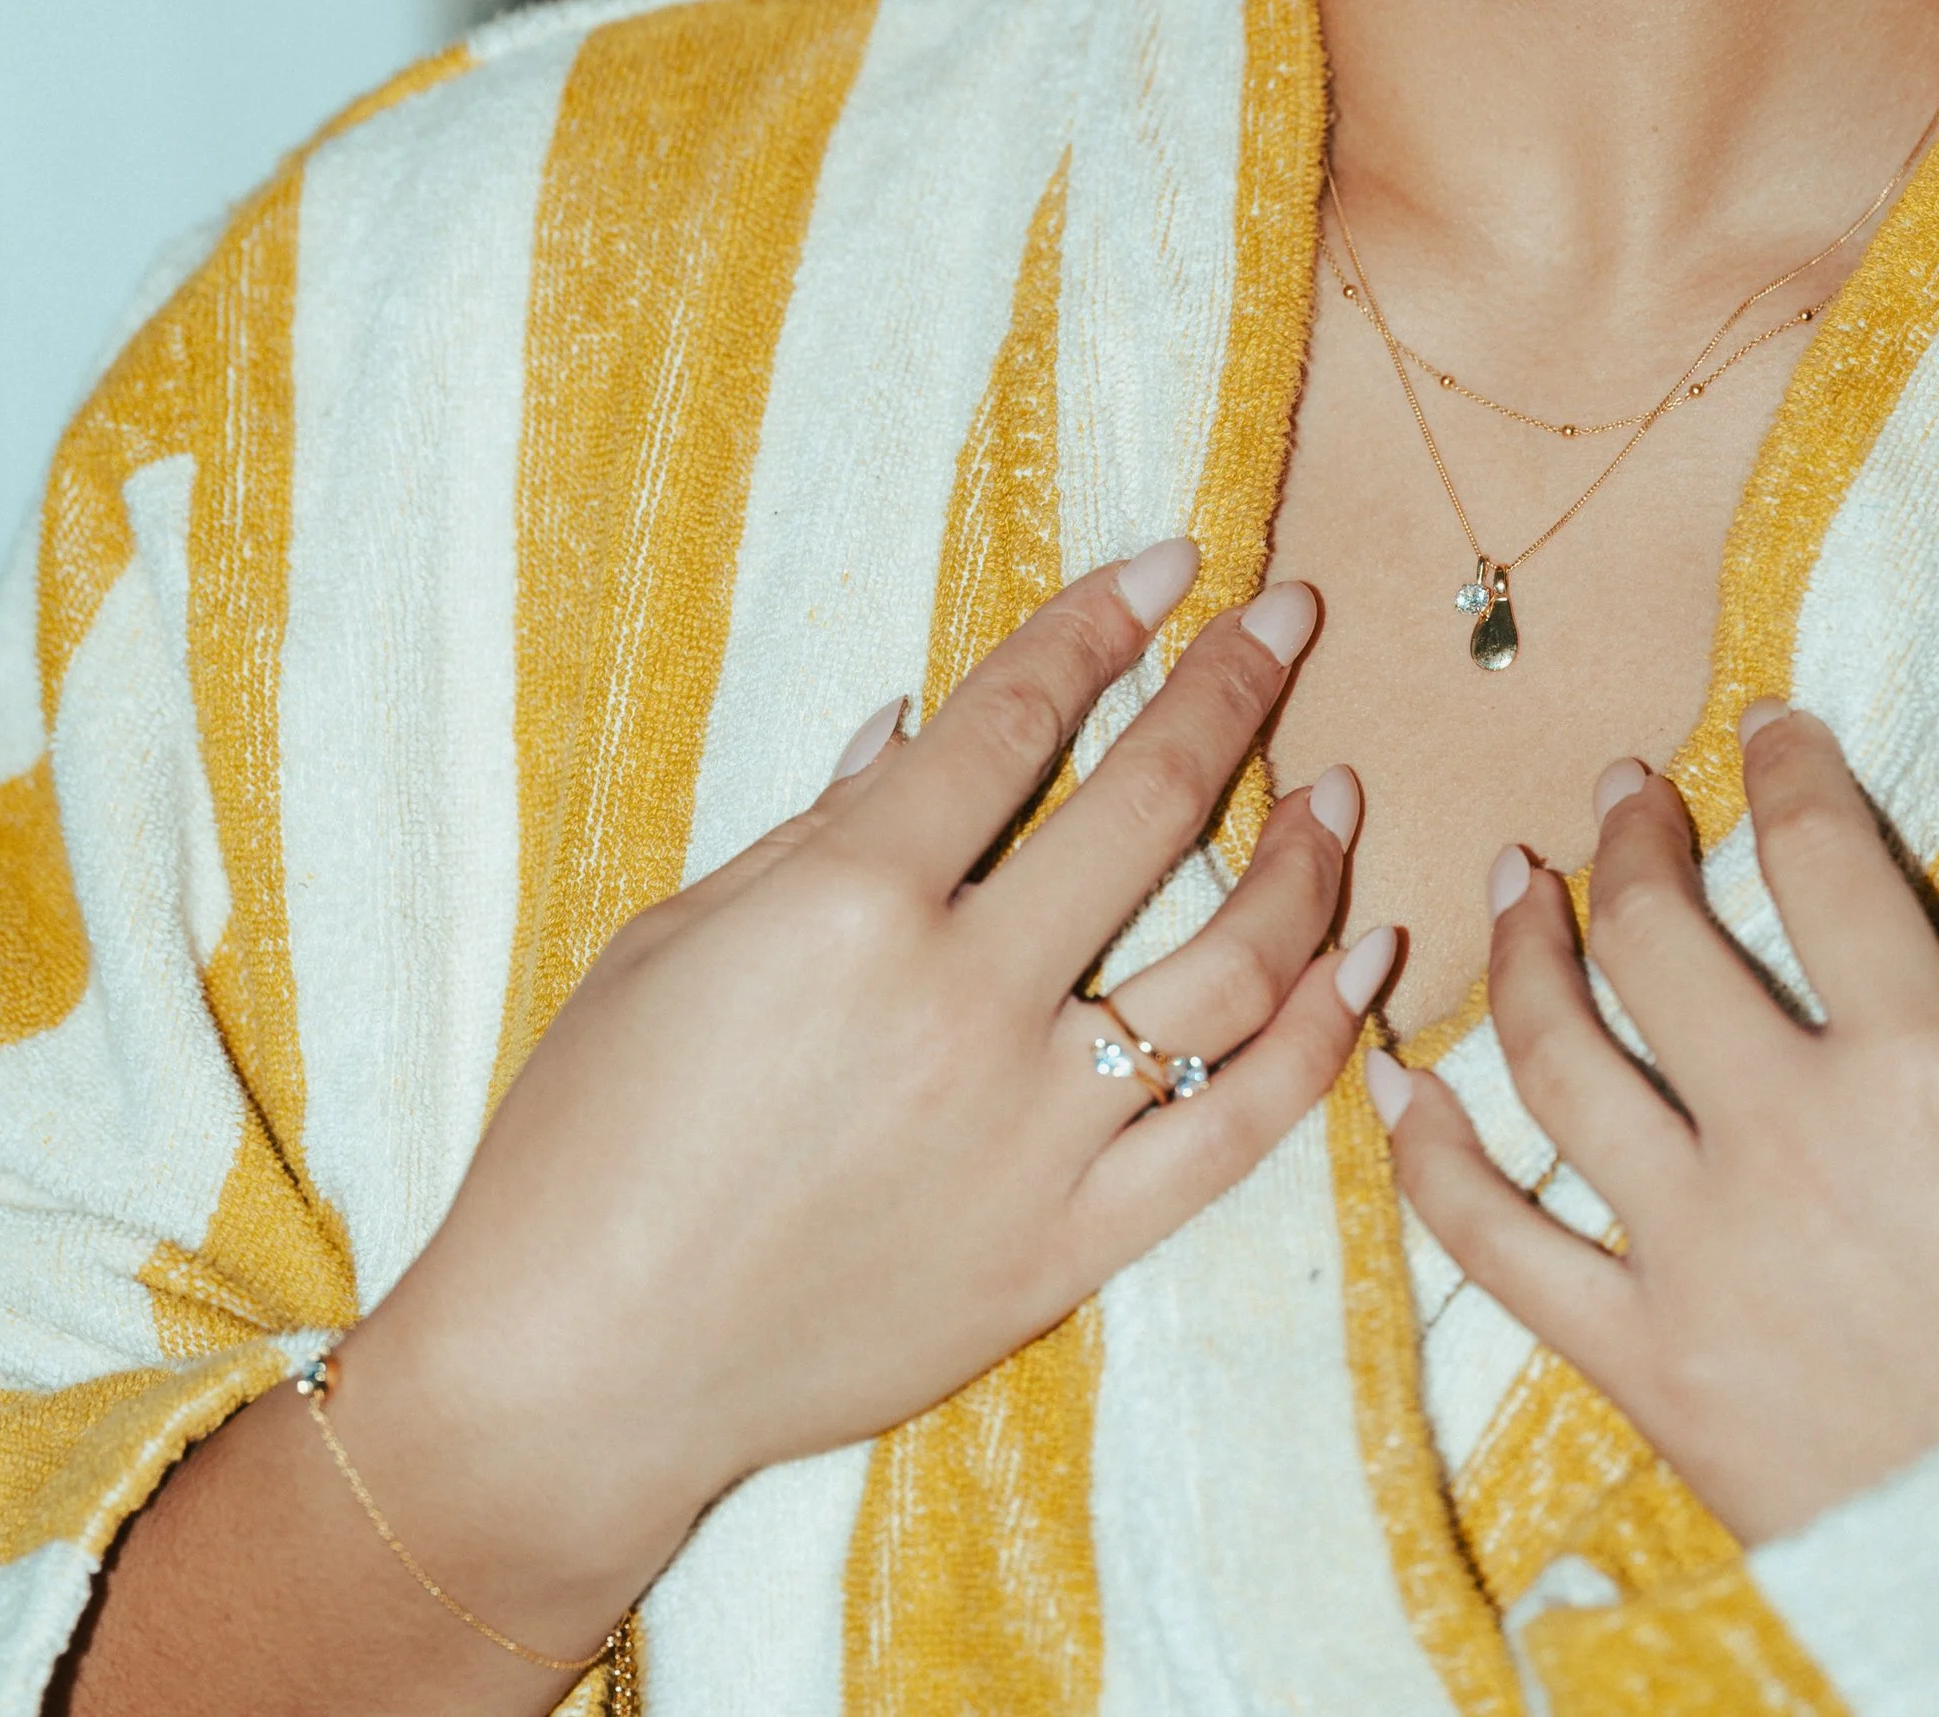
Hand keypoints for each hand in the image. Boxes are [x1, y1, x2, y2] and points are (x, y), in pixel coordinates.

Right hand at [337, 543, 1389, 1660]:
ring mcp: (1031, 1133)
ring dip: (1306, 858)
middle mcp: (964, 1002)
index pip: (1015, 720)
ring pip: (1232, 965)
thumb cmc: (590, 1138)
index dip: (1101, 625)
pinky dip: (1322, 1036)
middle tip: (1288, 618)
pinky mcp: (1066, 1246)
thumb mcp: (676, 938)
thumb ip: (819, 827)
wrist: (575, 1374)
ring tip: (1341, 788)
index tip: (1170, 564)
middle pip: (1150, 807)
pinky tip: (1364, 958)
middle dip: (1233, 686)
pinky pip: (1237, 1129)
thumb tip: (916, 726)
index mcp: (853, 902)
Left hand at [1373, 704, 1938, 1544]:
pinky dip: (1429, 1156)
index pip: (1819, 862)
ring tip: (1515, 887)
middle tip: (1615, 795)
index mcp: (1920, 1068)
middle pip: (1654, 938)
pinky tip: (1402, 1083)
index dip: (1784, 772)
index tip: (1762, 731)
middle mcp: (1788, 1138)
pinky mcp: (1645, 1362)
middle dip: (1626, 840)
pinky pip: (1497, 1242)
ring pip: (1553, 1058)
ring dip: (1518, 953)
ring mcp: (1700, 1253)